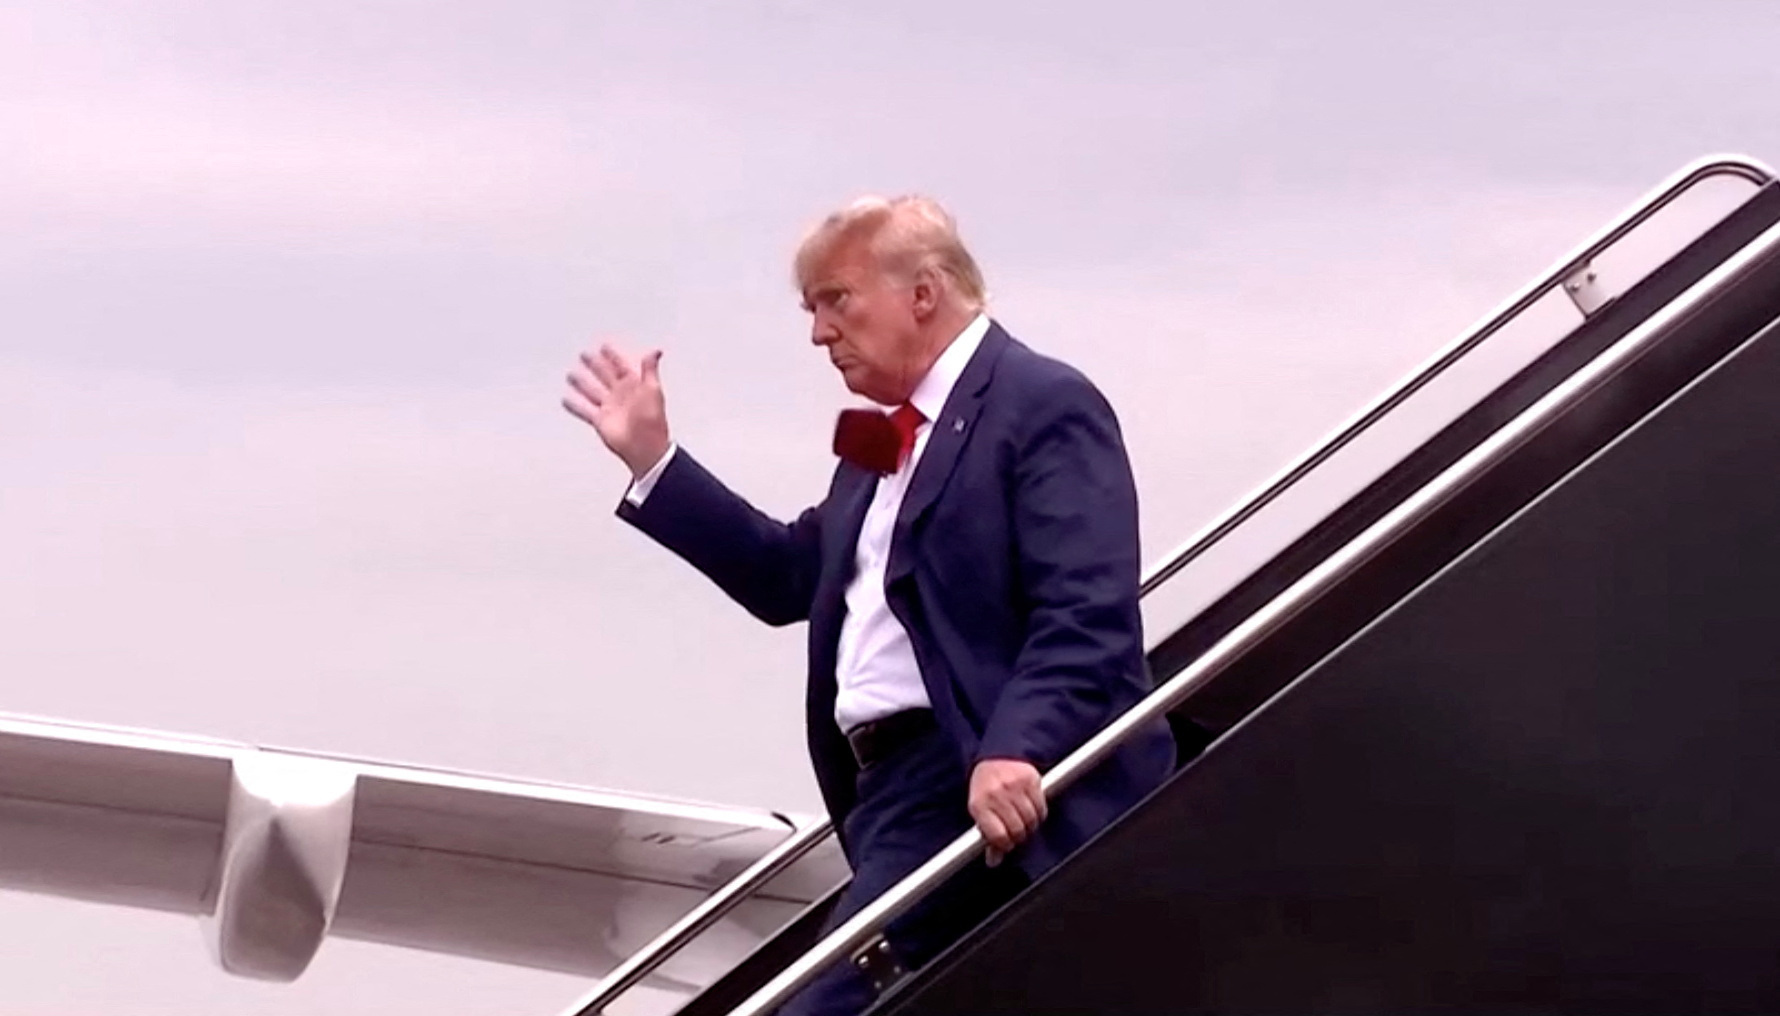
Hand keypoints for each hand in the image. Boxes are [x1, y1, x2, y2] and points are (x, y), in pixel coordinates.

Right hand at [563, 344, 670, 479]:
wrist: (645, 446)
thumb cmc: (653, 420)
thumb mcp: (653, 390)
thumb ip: (650, 369)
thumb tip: (656, 350)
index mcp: (633, 386)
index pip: (620, 366)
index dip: (612, 357)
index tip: (603, 346)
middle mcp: (619, 395)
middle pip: (603, 375)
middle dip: (594, 365)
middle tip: (584, 354)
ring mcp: (609, 408)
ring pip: (591, 391)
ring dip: (581, 383)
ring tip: (570, 374)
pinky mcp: (600, 421)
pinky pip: (584, 410)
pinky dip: (574, 405)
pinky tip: (565, 399)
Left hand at [968, 758, 1045, 866]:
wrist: (996, 755)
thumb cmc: (986, 786)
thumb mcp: (980, 809)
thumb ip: (988, 835)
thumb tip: (994, 861)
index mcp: (979, 804)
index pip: (998, 836)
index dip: (1005, 845)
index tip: (1007, 844)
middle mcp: (996, 795)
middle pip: (1017, 831)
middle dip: (1019, 836)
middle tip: (1017, 832)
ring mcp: (1014, 787)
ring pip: (1031, 821)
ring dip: (1030, 826)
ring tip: (1024, 820)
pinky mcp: (1031, 780)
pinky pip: (1041, 808)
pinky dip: (1039, 814)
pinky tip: (1032, 809)